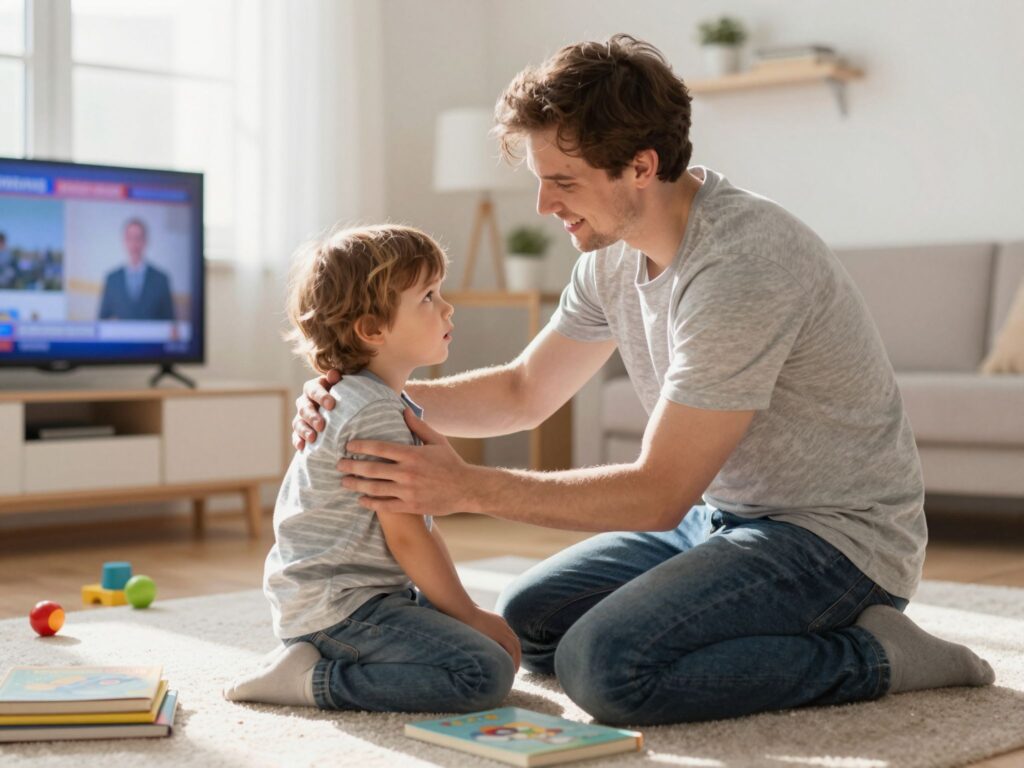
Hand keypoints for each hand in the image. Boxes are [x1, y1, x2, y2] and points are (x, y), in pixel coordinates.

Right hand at [292, 369, 340, 450]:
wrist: (339, 409)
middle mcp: (304, 401)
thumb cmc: (342, 395)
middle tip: (321, 425)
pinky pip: (296, 435)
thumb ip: (338, 381)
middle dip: (312, 417)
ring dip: (304, 430)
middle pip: (304, 408)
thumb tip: (333, 374)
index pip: (313, 389)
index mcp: (313, 388)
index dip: (321, 396)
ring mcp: (300, 416)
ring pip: (298, 422)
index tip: (332, 405)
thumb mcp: (342, 387)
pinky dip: (298, 441)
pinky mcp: (299, 430)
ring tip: (312, 438)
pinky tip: (302, 447)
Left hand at [339, 409, 475, 515]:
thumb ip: (418, 426)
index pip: (379, 448)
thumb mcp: (437, 441)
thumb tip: (403, 409)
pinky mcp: (411, 506)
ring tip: (343, 482)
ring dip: (356, 485)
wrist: (467, 489)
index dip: (361, 446)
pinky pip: (385, 505)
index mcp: (412, 454)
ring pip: (374, 488)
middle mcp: (407, 473)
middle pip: (371, 469)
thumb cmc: (451, 463)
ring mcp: (408, 491)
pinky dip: (370, 503)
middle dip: (352, 466)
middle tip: (338, 464)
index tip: (348, 445)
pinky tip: (360, 500)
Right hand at [465, 607, 521, 669]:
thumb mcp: (470, 622)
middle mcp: (502, 624)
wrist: (462, 611)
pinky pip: (512, 649)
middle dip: (516, 653)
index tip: (508, 657)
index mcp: (497, 620)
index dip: (509, 646)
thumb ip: (474, 628)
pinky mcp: (501, 634)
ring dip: (517, 658)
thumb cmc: (461, 615)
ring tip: (514, 671)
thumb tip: (467, 636)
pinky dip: (514, 659)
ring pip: (516, 646)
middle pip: (514, 640)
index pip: (508, 635)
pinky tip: (511, 668)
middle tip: (514, 666)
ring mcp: (503, 628)